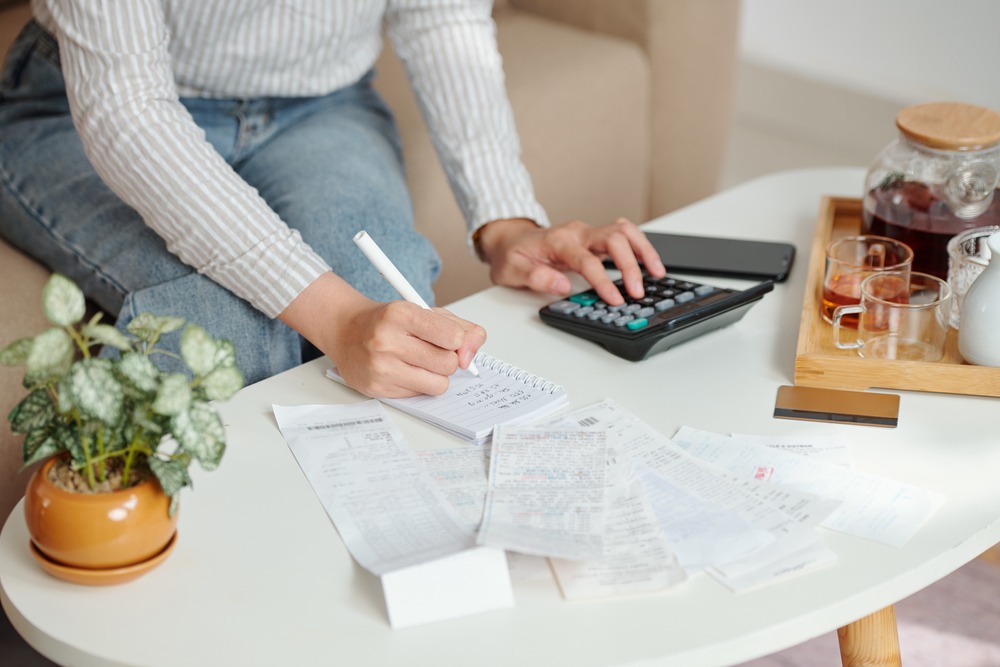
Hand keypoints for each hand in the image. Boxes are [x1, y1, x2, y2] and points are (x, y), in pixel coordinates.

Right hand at [278, 272, 486, 397]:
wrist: (345, 330)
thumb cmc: (389, 321)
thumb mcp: (425, 312)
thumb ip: (460, 328)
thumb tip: (472, 356)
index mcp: (402, 314)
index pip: (453, 337)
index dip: (458, 341)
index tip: (451, 339)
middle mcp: (387, 340)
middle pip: (448, 364)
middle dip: (447, 360)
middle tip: (431, 351)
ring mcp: (380, 367)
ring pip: (438, 385)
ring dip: (436, 376)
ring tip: (420, 363)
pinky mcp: (376, 388)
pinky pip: (418, 395)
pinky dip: (417, 385)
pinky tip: (402, 371)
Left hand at [475, 217, 665, 304]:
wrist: (510, 239)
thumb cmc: (512, 255)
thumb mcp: (512, 270)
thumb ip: (535, 277)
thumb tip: (562, 285)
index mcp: (557, 241)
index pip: (586, 260)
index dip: (603, 280)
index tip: (615, 299)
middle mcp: (577, 232)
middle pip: (613, 238)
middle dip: (629, 265)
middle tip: (637, 291)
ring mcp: (588, 232)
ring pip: (624, 231)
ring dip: (643, 250)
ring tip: (657, 272)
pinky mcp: (595, 237)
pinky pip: (624, 234)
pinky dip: (640, 247)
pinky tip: (650, 263)